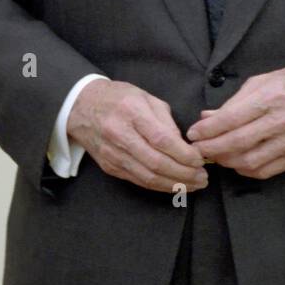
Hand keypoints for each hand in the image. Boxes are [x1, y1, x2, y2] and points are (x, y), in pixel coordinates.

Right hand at [67, 78, 207, 194]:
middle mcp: (119, 135)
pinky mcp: (109, 167)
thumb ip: (166, 121)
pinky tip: (174, 185)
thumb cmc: (118, 98)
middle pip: (156, 163)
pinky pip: (138, 180)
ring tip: (194, 185)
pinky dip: (159, 186)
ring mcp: (112, 154)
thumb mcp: (146, 98)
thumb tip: (184, 145)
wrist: (81, 107)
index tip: (200, 159)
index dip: (183, 154)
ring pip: (147, 177)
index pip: (161, 139)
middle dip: (184, 174)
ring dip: (174, 184)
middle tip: (203, 177)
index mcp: (131, 112)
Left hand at [185, 65, 284, 179]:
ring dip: (226, 161)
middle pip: (238, 142)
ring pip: (250, 160)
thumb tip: (207, 118)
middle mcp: (282, 120)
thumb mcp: (261, 82)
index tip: (193, 134)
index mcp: (270, 97)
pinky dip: (246, 170)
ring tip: (216, 156)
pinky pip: (266, 170)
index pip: (231, 119)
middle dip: (211, 149)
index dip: (207, 130)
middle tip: (198, 149)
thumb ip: (233, 102)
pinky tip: (236, 163)